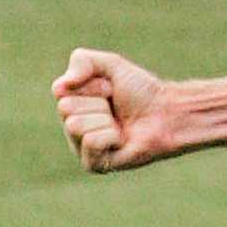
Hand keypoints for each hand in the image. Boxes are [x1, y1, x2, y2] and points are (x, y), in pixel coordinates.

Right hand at [51, 48, 174, 172]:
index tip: (110, 88)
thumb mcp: (110, 64)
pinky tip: (120, 140)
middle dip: (97, 103)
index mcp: (71, 105)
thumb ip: (81, 61)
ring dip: (104, 119)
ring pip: (75, 125)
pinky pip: (91, 142)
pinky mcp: (94, 165)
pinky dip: (110, 136)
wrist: (166, 113)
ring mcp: (81, 148)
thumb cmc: (140, 91)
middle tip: (115, 108)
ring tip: (119, 124)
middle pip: (65, 109)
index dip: (90, 85)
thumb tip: (60, 86)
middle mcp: (72, 127)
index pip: (60, 91)